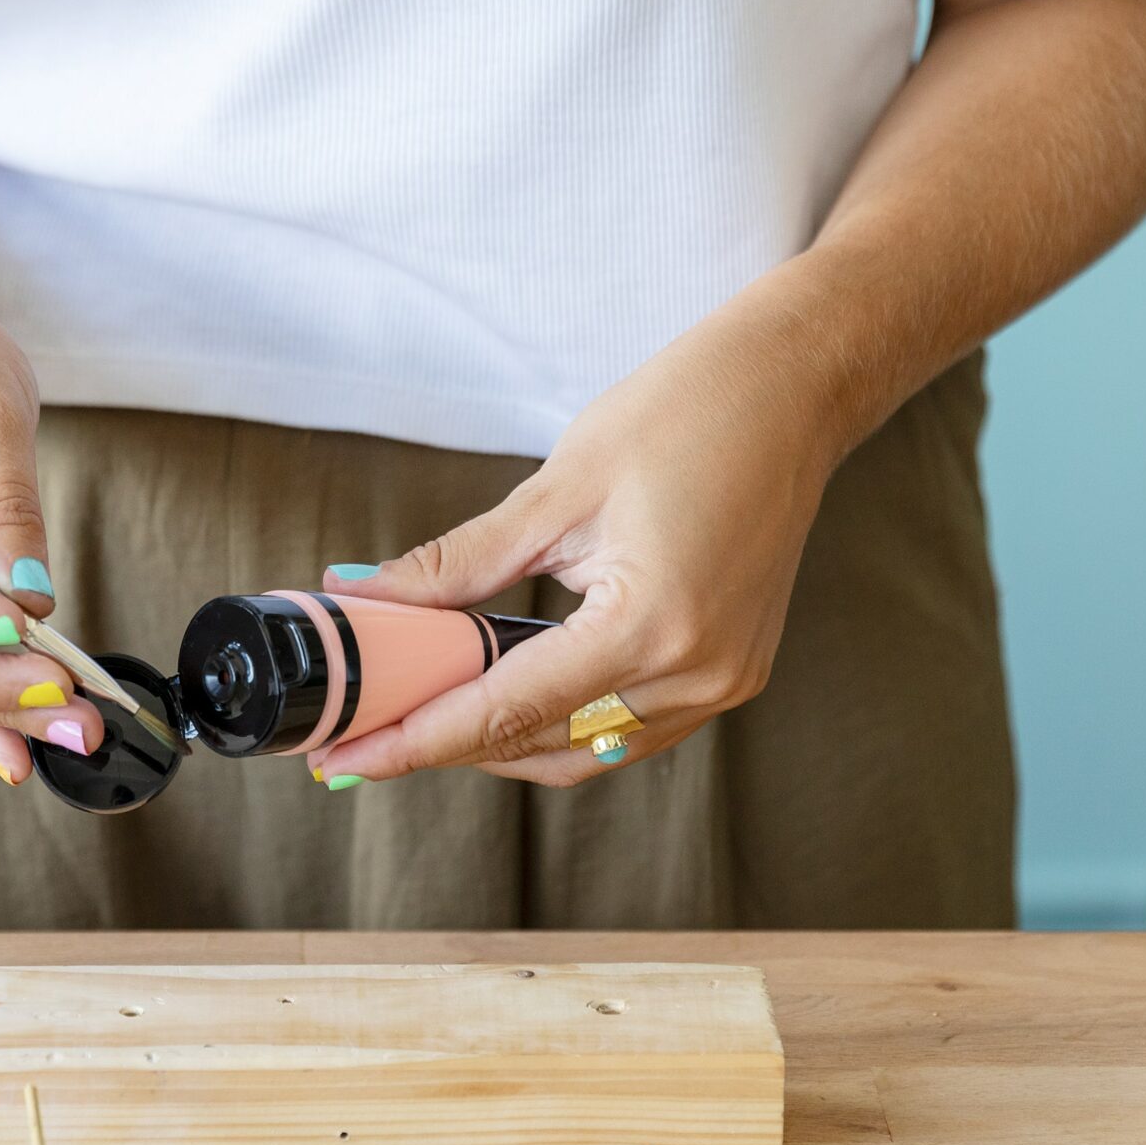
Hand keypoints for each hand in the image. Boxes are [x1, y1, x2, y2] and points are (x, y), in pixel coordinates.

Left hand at [311, 334, 843, 787]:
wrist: (795, 389)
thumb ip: (456, 564)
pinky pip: (628, 731)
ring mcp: (722, 682)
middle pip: (540, 742)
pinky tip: (503, 699)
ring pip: (584, 752)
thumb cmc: (688, 413)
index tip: (350, 755)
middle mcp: (696, 673)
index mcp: (650, 625)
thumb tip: (366, 599)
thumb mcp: (557, 487)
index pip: (508, 708)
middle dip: (446, 743)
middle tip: (364, 735)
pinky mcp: (731, 674)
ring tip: (421, 720)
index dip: (418, 737)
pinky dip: (560, 725)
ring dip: (502, 744)